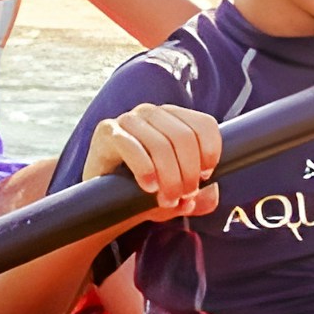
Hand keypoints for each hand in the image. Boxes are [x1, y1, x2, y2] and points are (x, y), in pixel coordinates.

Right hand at [83, 101, 227, 221]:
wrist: (102, 200)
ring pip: (160, 144)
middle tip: (184, 196)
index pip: (204, 124)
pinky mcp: (107, 132)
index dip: (210, 151)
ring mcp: (128, 120)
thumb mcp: (177, 197)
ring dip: (169, 177)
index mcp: (173, 118)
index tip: (205, 176)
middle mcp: (152, 113)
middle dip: (189, 172)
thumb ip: (200, 198)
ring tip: (167, 199)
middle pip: (184, 137)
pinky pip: (131, 146)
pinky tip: (148, 187)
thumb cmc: (142, 191)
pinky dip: (144, 169)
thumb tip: (209, 196)